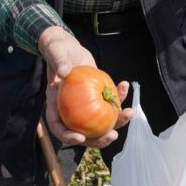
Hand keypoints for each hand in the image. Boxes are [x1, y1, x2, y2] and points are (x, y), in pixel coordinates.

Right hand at [38, 27, 133, 147]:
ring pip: (100, 121)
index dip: (68, 137)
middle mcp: (70, 109)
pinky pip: (109, 102)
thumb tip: (62, 72)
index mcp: (56, 104)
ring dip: (117, 120)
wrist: (68, 47)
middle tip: (113, 135)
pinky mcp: (96, 95)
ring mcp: (85, 105)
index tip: (81, 137)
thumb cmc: (57, 50)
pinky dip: (119, 96)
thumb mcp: (56, 52)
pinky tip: (125, 86)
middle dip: (99, 139)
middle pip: (83, 132)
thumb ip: (58, 61)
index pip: (59, 127)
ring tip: (129, 113)